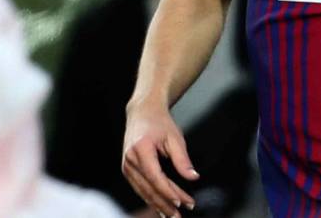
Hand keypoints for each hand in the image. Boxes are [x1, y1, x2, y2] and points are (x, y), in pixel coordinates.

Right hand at [122, 101, 197, 217]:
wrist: (142, 113)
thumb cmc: (160, 123)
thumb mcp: (174, 138)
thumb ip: (182, 159)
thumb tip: (193, 177)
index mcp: (140, 150)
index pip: (155, 177)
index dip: (168, 192)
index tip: (182, 202)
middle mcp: (129, 161)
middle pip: (149, 188)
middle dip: (166, 203)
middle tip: (181, 214)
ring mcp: (126, 166)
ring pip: (144, 191)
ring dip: (159, 204)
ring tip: (173, 215)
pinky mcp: (128, 170)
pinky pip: (141, 188)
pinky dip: (151, 198)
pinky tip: (162, 207)